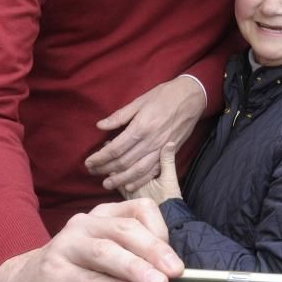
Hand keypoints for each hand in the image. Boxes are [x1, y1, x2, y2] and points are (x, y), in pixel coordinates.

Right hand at [0, 199, 183, 281]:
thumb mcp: (104, 245)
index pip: (139, 210)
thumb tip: (166, 267)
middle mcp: (81, 226)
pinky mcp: (51, 277)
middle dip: (151, 252)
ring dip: (131, 274)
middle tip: (173, 272)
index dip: (160, 233)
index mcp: (102, 215)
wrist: (25, 279)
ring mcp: (63, 250)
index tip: (173, 260)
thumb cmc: (78, 264)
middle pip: (122, 232)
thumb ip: (131, 249)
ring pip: (102, 257)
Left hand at [85, 76, 204, 191]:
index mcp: (141, 127)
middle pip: (124, 162)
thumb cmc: (164, 96)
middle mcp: (150, 141)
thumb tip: (100, 125)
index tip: (89, 162)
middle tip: (92, 172)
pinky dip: (141, 180)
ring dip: (121, 179)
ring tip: (107, 184)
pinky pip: (153, 171)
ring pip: (137, 170)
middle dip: (106, 169)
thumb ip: (120, 116)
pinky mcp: (170, 153)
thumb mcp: (140, 101)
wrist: (192, 98)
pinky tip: (130, 186)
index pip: (116, 148)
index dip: (100, 158)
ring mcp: (161, 149)